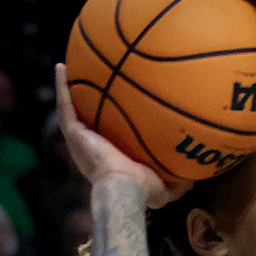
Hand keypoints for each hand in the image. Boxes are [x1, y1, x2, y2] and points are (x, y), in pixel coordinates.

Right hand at [53, 64, 189, 207]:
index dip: (106, 122)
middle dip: (84, 102)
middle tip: (87, 82)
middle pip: (85, 119)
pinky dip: (61, 86)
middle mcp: (91, 147)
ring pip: (70, 109)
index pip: (105, 137)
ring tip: (66, 68)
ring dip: (67, 90)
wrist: (124, 187)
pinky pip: (65, 105)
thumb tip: (193, 179)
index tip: (111, 107)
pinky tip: (61, 66)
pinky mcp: (73, 133)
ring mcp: (80, 140)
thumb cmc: (143, 190)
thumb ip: (177, 183)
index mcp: (108, 158)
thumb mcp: (165, 187)